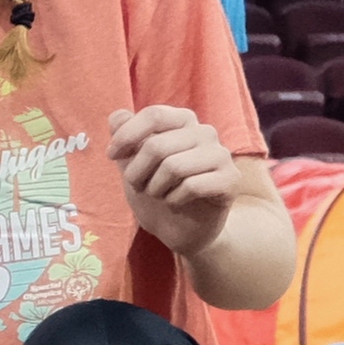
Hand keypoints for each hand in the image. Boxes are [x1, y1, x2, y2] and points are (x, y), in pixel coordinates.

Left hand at [105, 105, 239, 254]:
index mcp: (182, 121)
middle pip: (157, 145)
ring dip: (155, 188)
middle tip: (139, 187)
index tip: (112, 156)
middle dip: (136, 173)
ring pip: (173, 167)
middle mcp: (205, 132)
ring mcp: (221, 155)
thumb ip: (124, 137)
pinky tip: (177, 203)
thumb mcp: (132, 164)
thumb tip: (118, 115)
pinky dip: (174, 200)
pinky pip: (192, 186)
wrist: (182, 230)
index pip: (153, 115)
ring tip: (159, 195)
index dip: (126, 136)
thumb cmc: (157, 192)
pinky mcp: (231, 179)